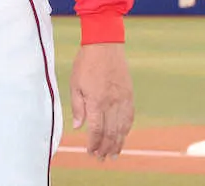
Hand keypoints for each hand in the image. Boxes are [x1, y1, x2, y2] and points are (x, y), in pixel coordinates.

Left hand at [69, 43, 133, 159]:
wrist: (104, 46)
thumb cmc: (85, 64)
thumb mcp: (75, 84)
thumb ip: (77, 107)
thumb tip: (78, 126)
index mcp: (96, 101)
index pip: (97, 129)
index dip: (94, 143)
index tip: (90, 152)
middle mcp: (112, 103)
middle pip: (111, 132)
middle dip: (106, 148)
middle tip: (102, 158)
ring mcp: (123, 99)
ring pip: (122, 127)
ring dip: (118, 143)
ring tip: (114, 154)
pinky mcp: (129, 95)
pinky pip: (130, 117)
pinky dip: (126, 129)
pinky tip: (122, 136)